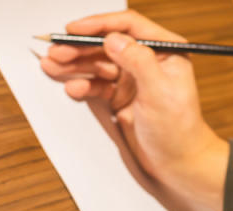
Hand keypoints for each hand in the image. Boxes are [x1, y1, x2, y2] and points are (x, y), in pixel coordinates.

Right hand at [40, 10, 229, 210]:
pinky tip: (73, 88)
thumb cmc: (179, 130)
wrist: (179, 164)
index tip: (75, 29)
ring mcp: (134, 79)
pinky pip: (98, 85)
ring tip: (53, 66)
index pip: (129, 26)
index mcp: (166, 51)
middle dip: (81, 46)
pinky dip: (83, 85)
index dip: (100, 24)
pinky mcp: (122, 97)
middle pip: (108, 44)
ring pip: (99, 64)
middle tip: (57, 51)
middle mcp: (149, 61)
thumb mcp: (160, 92)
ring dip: (76, 64)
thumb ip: (138, 61)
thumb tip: (113, 39)